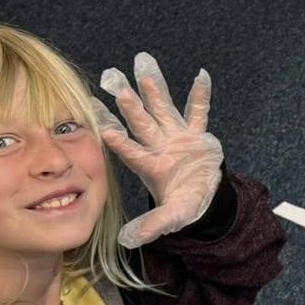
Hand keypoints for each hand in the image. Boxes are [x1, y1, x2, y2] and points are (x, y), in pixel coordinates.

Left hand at [95, 52, 224, 248]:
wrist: (203, 198)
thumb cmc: (184, 206)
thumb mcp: (170, 218)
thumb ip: (151, 225)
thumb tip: (126, 241)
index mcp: (151, 166)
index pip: (132, 150)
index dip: (118, 138)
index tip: (100, 124)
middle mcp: (159, 146)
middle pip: (142, 121)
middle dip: (129, 102)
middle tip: (113, 79)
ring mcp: (177, 138)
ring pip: (164, 108)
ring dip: (154, 88)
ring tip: (143, 63)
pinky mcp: (197, 135)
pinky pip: (198, 113)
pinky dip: (200, 96)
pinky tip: (201, 75)